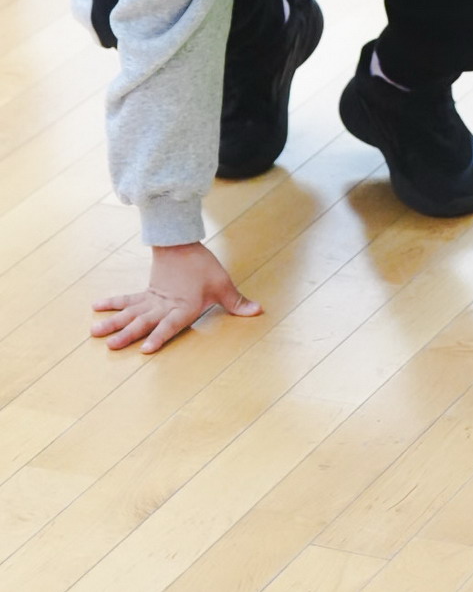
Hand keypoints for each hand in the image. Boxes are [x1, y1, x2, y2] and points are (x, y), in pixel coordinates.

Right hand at [91, 242, 261, 352]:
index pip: (169, 325)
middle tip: (110, 347)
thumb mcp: (222, 284)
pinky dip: (112, 303)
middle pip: (143, 322)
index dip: (158, 337)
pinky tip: (96, 307)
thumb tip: (259, 312)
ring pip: (130, 313)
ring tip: (94, 332)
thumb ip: (237, 302)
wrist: (181, 241)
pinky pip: (126, 300)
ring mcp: (152, 300)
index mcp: (182, 308)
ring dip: (113, 322)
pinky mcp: (146, 293)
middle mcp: (164, 306)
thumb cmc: (202, 265)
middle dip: (127, 335)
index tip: (145, 349)